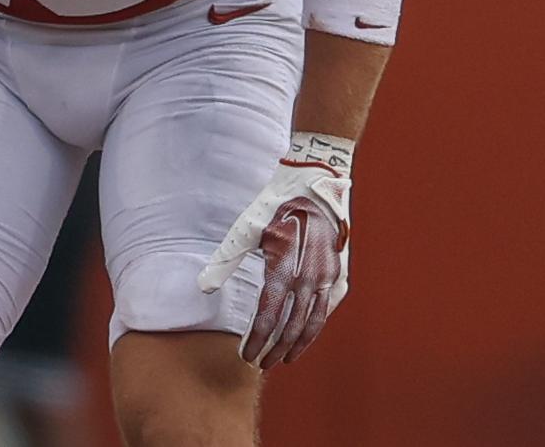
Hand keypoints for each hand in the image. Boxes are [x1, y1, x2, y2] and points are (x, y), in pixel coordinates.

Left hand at [197, 135, 352, 368]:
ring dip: (299, 344)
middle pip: (291, 327)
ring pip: (314, 322)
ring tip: (285, 358)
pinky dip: (317, 324)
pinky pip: (329, 306)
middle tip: (262, 364)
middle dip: (275, 350)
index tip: (246, 356)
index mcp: (285, 269)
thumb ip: (225, 260)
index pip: (268, 318)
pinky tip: (307, 333)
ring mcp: (330, 276)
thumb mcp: (246, 228)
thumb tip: (203, 288)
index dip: (256, 341)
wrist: (317, 180)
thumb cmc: (276, 203)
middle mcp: (311, 277)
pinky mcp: (341, 270)